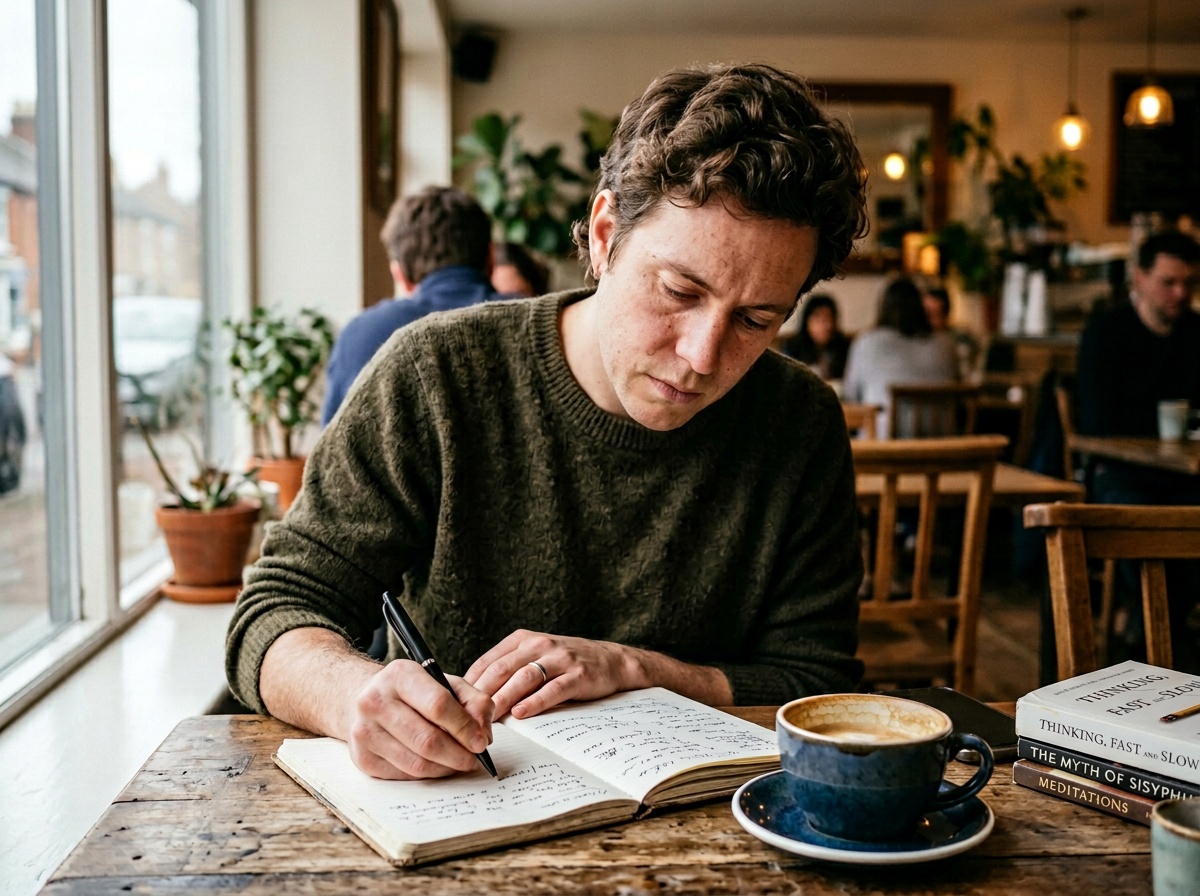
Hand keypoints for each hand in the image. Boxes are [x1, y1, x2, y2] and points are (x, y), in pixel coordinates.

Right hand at [344, 659, 494, 779]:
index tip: (481, 742)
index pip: (438, 705)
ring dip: (445, 768)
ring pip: (417, 763)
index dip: (465, 727)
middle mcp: (375, 701)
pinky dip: (427, 774)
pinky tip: (436, 764)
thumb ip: (474, 701)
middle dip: (458, 754)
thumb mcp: (445, 683)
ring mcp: (365, 731)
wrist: (366, 698)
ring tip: (458, 762)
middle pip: (427, 740)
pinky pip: (405, 775)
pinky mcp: (363, 758)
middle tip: (474, 759)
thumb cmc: (413, 692)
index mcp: (399, 675)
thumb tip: (483, 735)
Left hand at [463, 630, 645, 719]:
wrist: (612, 661)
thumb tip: (473, 696)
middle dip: (482, 695)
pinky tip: (521, 714)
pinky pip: (552, 689)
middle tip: (467, 718)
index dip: (470, 684)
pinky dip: (535, 702)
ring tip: (489, 719)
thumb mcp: (536, 656)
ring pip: (524, 679)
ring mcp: (560, 659)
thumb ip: (509, 669)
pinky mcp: (578, 675)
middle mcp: (539, 645)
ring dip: (503, 700)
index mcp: (523, 639)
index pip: (489, 661)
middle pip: (502, 669)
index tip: (457, 705)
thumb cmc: (566, 664)